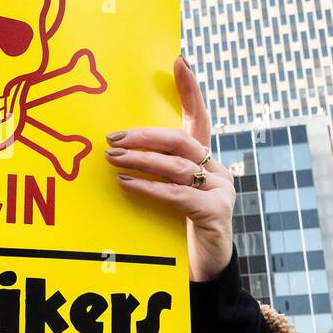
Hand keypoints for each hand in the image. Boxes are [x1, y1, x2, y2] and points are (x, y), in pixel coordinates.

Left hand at [104, 54, 234, 281]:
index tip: (179, 59)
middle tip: (112, 137)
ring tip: (111, 157)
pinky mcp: (216, 213)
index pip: (199, 117)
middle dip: (144, 135)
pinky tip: (126, 182)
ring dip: (140, 159)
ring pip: (177, 165)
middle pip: (180, 140)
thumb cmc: (177, 230)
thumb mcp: (166, 195)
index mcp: (206, 160)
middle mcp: (218, 170)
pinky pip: (177, 194)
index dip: (190, 88)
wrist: (203, 273)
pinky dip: (149, 187)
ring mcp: (221, 191)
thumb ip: (153, 173)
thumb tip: (114, 150)